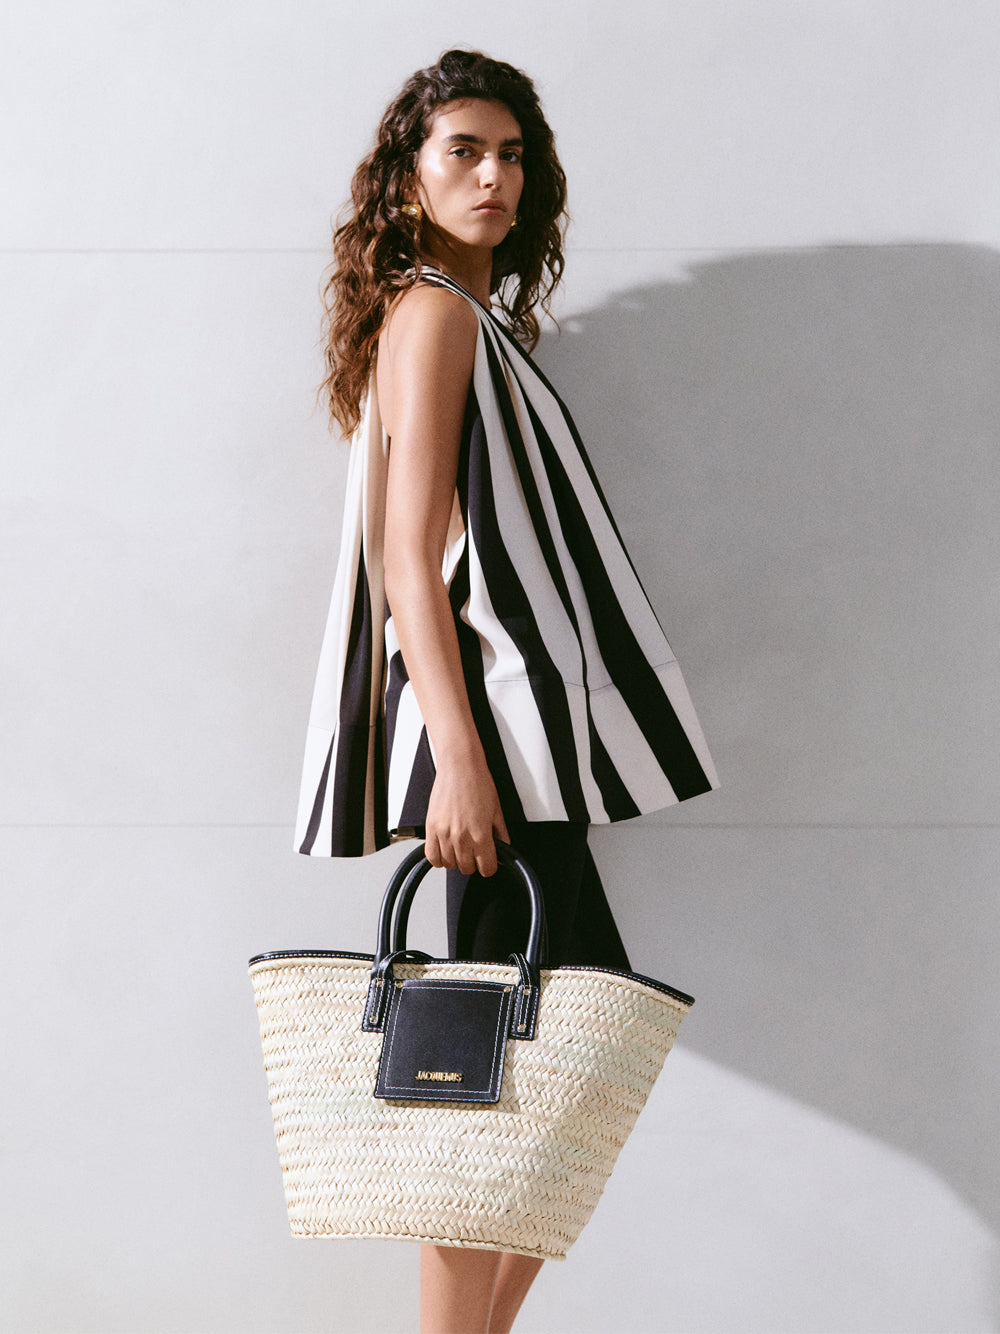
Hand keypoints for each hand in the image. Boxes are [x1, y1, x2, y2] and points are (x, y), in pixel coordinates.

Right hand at [424, 757, 509, 877]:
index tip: (489, 861)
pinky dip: (438, 858)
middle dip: (473, 862)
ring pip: (449, 864)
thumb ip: (501, 836)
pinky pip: (431, 856)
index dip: (490, 866)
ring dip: (456, 860)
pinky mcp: (431, 828)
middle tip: (475, 851)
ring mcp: (444, 833)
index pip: (487, 868)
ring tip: (460, 847)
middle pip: (467, 868)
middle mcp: (461, 837)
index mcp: (481, 834)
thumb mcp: (497, 811)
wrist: (460, 767)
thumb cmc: (478, 783)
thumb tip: (505, 850)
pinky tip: (446, 849)